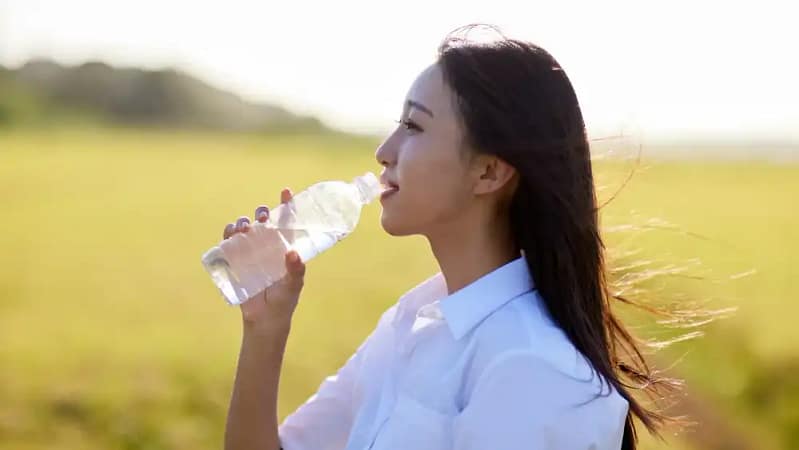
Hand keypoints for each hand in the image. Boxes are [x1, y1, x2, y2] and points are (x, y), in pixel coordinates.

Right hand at [222, 188, 305, 328]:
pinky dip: (228, 234)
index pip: (287, 222)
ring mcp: (251, 252)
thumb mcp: (293, 286)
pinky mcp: (236, 261)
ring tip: (244, 228)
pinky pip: (229, 242)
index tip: (286, 191)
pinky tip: (230, 234)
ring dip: (243, 223)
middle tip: (262, 216)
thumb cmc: (284, 301)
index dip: (286, 205)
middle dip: (262, 213)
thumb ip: (296, 271)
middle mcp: (268, 246)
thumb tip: (292, 254)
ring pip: (245, 229)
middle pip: (263, 222)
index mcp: (285, 247)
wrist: (264, 320)